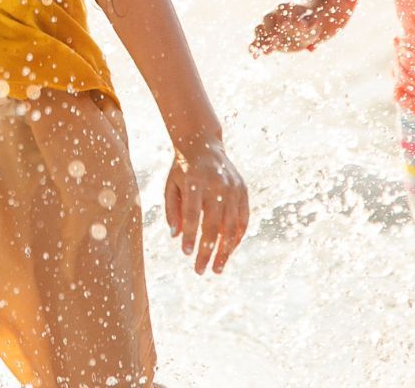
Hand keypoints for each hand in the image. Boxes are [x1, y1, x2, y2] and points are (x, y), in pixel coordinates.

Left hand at [164, 140, 247, 274]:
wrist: (203, 144)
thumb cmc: (182, 170)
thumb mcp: (170, 186)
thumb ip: (172, 210)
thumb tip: (176, 237)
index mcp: (194, 182)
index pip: (193, 214)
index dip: (191, 236)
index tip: (187, 254)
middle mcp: (216, 185)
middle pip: (213, 224)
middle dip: (207, 250)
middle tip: (200, 270)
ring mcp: (233, 188)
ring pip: (231, 226)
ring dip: (225, 250)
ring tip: (217, 268)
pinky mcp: (243, 191)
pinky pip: (243, 219)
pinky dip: (237, 237)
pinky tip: (229, 251)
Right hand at [251, 2, 326, 55]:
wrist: (302, 31)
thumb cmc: (309, 24)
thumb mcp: (312, 23)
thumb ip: (309, 23)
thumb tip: (302, 25)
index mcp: (286, 8)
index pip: (282, 9)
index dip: (284, 16)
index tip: (287, 24)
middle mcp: (274, 16)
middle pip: (267, 18)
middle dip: (270, 29)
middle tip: (276, 38)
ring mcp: (267, 27)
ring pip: (259, 29)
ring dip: (262, 39)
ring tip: (268, 51)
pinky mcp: (265, 38)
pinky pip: (256, 41)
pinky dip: (254, 48)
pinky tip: (255, 56)